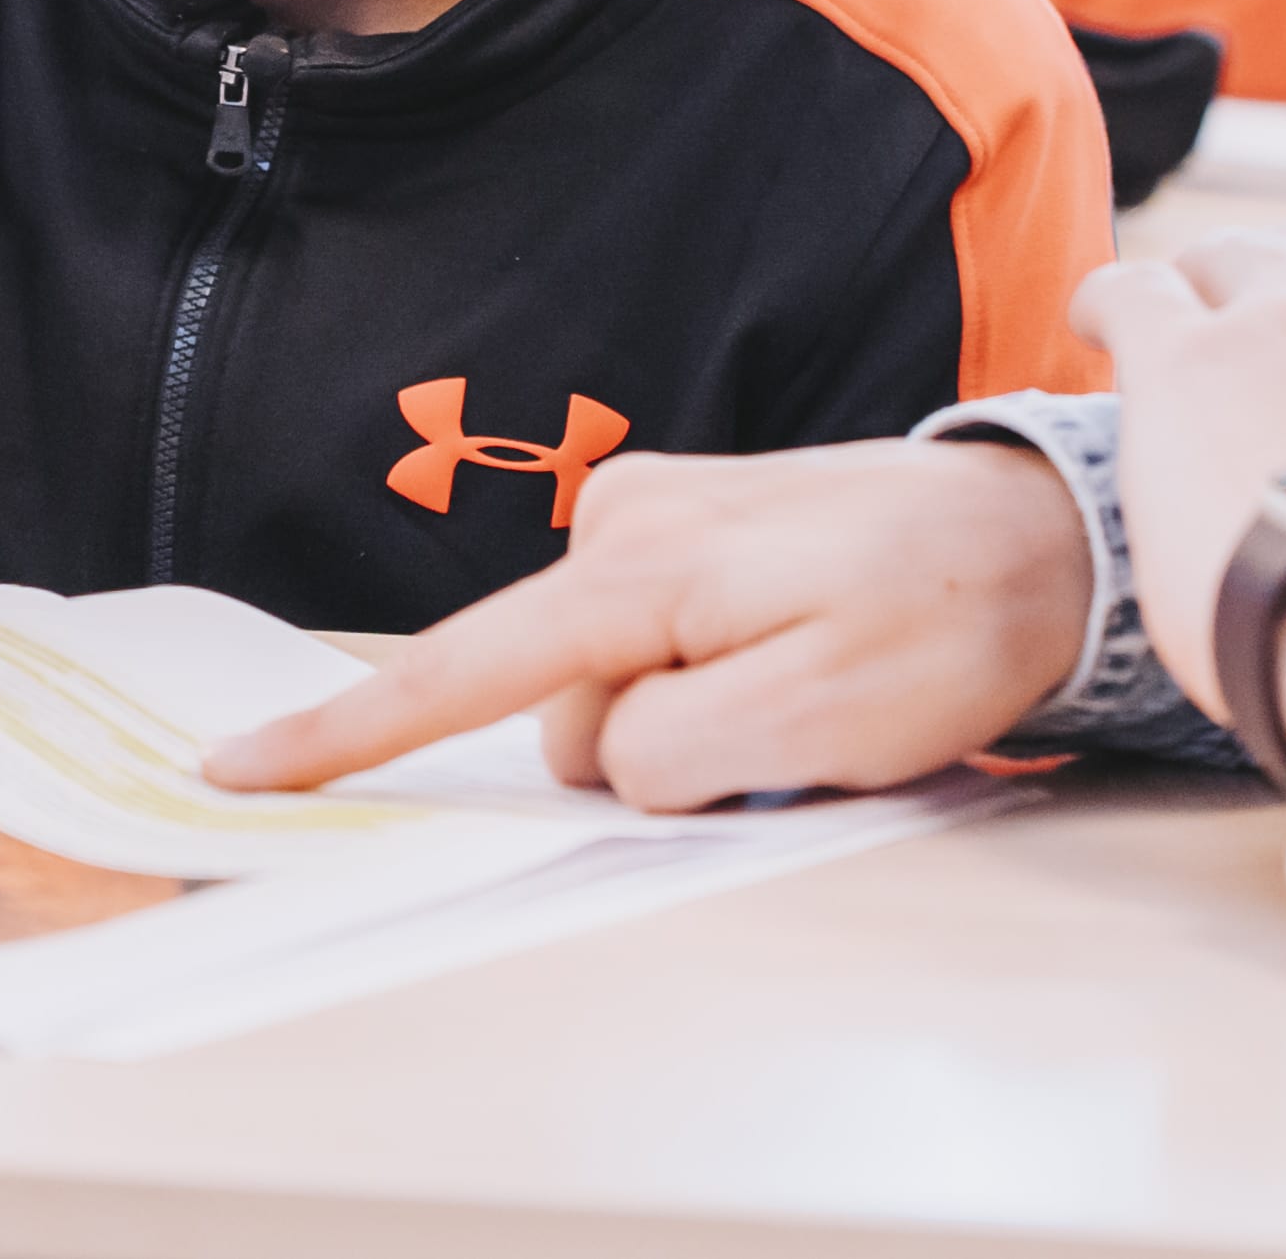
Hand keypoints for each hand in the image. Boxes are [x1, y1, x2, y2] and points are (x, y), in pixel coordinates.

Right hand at [201, 438, 1093, 808]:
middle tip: (797, 720)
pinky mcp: (692, 526)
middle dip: (654, 748)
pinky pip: (652, 645)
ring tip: (821, 671)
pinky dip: (708, 676)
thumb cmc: (948, 626)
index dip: (352, 733)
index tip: (238, 771)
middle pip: (568, 710)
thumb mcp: (821, 719)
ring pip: (614, 686)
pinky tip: (805, 647)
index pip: (465, 671)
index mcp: (642, 571)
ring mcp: (657, 514)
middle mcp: (627, 522)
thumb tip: (598, 752)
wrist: (1047, 532)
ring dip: (697, 712)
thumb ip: (679, 748)